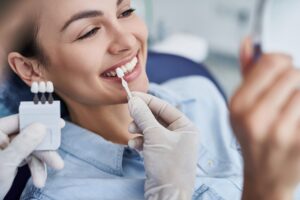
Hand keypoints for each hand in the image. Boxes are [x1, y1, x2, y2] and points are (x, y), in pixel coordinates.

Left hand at [0, 114, 64, 198]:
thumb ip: (22, 144)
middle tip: (57, 160)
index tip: (58, 123)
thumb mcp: (5, 163)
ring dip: (41, 163)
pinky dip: (35, 169)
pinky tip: (39, 180)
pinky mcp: (11, 159)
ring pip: (32, 149)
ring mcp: (6, 149)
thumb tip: (41, 126)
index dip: (40, 120)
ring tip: (44, 178)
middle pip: (30, 136)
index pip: (19, 120)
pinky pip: (29, 158)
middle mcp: (1, 138)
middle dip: (44, 151)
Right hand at [128, 92, 198, 199]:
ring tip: (131, 132)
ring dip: (139, 129)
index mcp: (186, 127)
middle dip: (142, 117)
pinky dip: (140, 141)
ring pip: (150, 130)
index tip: (132, 95)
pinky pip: (148, 142)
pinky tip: (134, 146)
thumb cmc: (168, 165)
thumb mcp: (155, 137)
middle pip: (156, 118)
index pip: (165, 107)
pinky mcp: (160, 156)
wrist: (167, 196)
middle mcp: (180, 135)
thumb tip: (133, 100)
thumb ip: (143, 116)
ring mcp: (170, 146)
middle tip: (130, 116)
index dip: (148, 100)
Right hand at [230, 38, 299, 199]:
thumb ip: (248, 72)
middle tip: (288, 95)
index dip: (282, 61)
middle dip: (294, 80)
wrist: (266, 176)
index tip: (284, 68)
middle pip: (293, 73)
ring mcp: (281, 132)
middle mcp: (256, 118)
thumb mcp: (242, 106)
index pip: (271, 62)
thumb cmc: (254, 138)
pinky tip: (297, 120)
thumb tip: (249, 42)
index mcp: (238, 105)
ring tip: (293, 111)